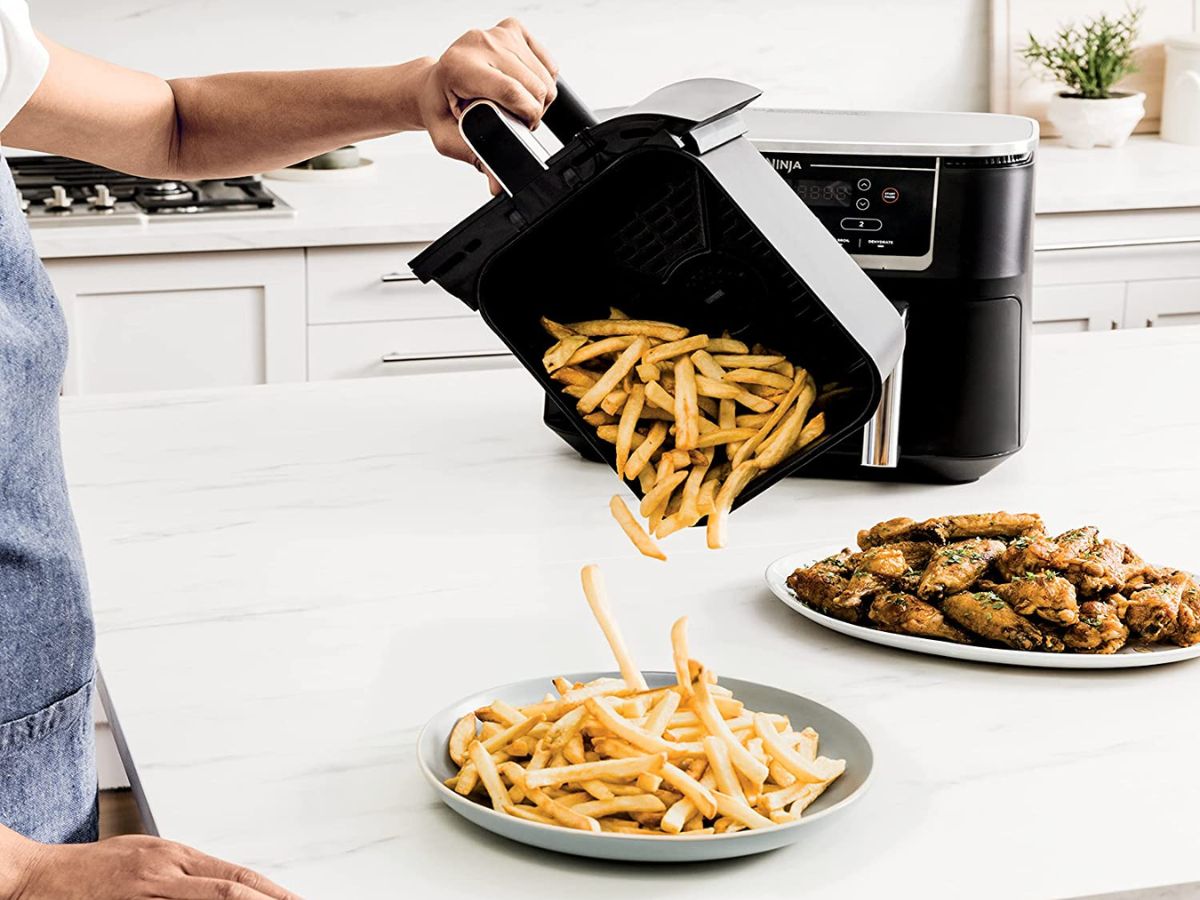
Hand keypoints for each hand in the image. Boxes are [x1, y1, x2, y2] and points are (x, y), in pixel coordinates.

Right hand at [13, 834, 298, 899]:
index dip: (272, 892)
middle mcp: (165, 875)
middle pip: (228, 893)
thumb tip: (229, 886)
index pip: (236, 877)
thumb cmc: (96, 869)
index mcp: (176, 856)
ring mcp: (145, 898)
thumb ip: (187, 872)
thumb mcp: (149, 857)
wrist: (39, 877)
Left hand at [416, 17, 558, 189]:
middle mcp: (478, 43)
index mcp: (459, 67)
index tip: (523, 127)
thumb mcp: (450, 140)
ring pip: (545, 74)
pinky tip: (522, 85)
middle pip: (534, 85)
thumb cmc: (441, 109)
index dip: (527, 116)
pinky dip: (543, 78)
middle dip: (534, 110)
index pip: (512, 91)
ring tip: (517, 104)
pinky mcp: (511, 29)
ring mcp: (496, 33)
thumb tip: (498, 184)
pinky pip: (546, 61)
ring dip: (540, 97)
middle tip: (515, 119)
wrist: (434, 85)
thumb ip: (476, 159)